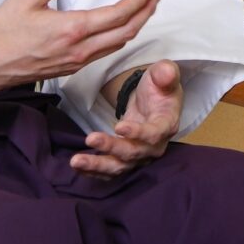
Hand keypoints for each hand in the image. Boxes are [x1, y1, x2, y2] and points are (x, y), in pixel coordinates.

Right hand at [0, 0, 160, 93]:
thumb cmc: (4, 30)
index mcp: (72, 29)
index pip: (118, 15)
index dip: (140, 1)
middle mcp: (80, 49)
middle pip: (126, 32)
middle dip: (146, 13)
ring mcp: (76, 62)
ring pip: (117, 45)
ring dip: (135, 26)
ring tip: (144, 10)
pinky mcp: (70, 69)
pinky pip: (104, 53)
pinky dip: (119, 38)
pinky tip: (119, 29)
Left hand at [73, 59, 183, 178]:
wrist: (155, 103)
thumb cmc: (159, 88)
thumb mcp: (163, 74)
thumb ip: (166, 72)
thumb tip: (166, 73)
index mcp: (166, 125)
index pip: (154, 133)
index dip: (138, 133)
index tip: (119, 126)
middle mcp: (154, 146)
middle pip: (133, 153)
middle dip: (111, 147)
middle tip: (90, 138)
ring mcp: (139, 156)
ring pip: (119, 166)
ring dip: (98, 165)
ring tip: (76, 161)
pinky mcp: (125, 160)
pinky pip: (110, 170)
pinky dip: (94, 171)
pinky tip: (77, 167)